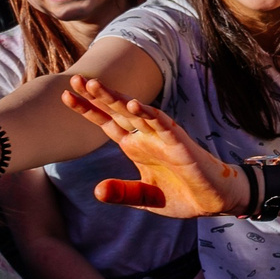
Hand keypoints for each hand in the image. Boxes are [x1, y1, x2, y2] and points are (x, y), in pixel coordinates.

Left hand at [65, 76, 249, 217]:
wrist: (214, 201)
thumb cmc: (181, 195)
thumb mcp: (145, 198)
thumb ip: (123, 193)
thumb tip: (97, 191)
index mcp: (135, 146)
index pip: (106, 123)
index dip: (87, 109)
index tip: (65, 95)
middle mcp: (147, 137)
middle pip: (118, 111)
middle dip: (97, 95)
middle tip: (76, 77)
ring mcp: (164, 139)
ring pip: (138, 113)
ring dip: (118, 99)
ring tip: (96, 86)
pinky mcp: (182, 145)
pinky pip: (165, 126)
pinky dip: (152, 115)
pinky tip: (136, 105)